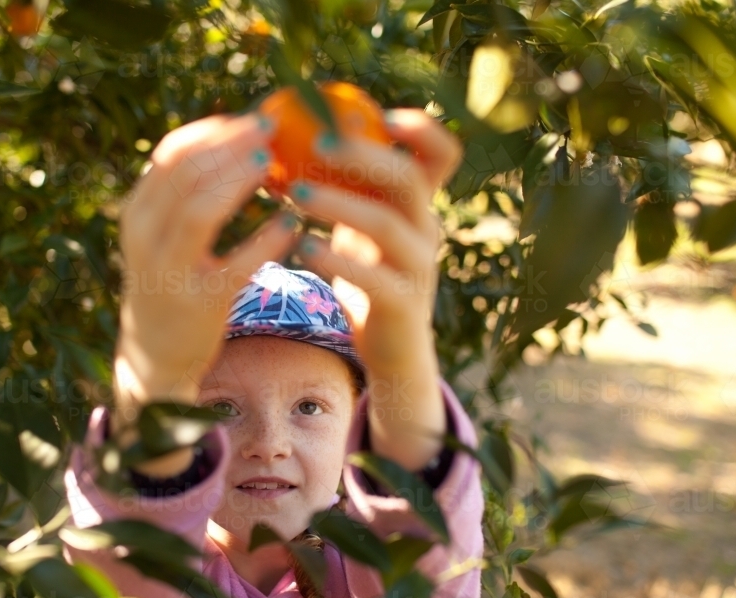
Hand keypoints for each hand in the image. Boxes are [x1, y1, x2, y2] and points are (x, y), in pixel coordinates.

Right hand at [115, 112, 297, 473]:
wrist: (155, 356)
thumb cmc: (171, 282)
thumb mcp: (162, 236)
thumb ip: (185, 195)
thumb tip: (234, 140)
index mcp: (137, 214)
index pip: (170, 155)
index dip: (212, 130)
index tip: (249, 118)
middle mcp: (145, 239)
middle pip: (185, 172)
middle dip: (230, 144)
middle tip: (271, 128)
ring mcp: (169, 272)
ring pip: (201, 210)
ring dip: (239, 180)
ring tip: (273, 165)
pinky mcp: (201, 303)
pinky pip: (237, 264)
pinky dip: (266, 240)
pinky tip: (290, 224)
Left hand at [288, 108, 463, 469]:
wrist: (392, 347)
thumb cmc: (368, 275)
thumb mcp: (363, 226)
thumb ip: (348, 187)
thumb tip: (293, 134)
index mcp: (419, 206)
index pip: (442, 155)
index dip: (421, 128)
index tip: (379, 112)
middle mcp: (427, 229)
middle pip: (409, 179)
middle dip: (364, 155)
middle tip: (316, 142)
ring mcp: (420, 267)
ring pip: (387, 225)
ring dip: (339, 203)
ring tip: (294, 192)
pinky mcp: (404, 303)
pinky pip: (373, 277)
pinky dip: (336, 258)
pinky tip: (302, 246)